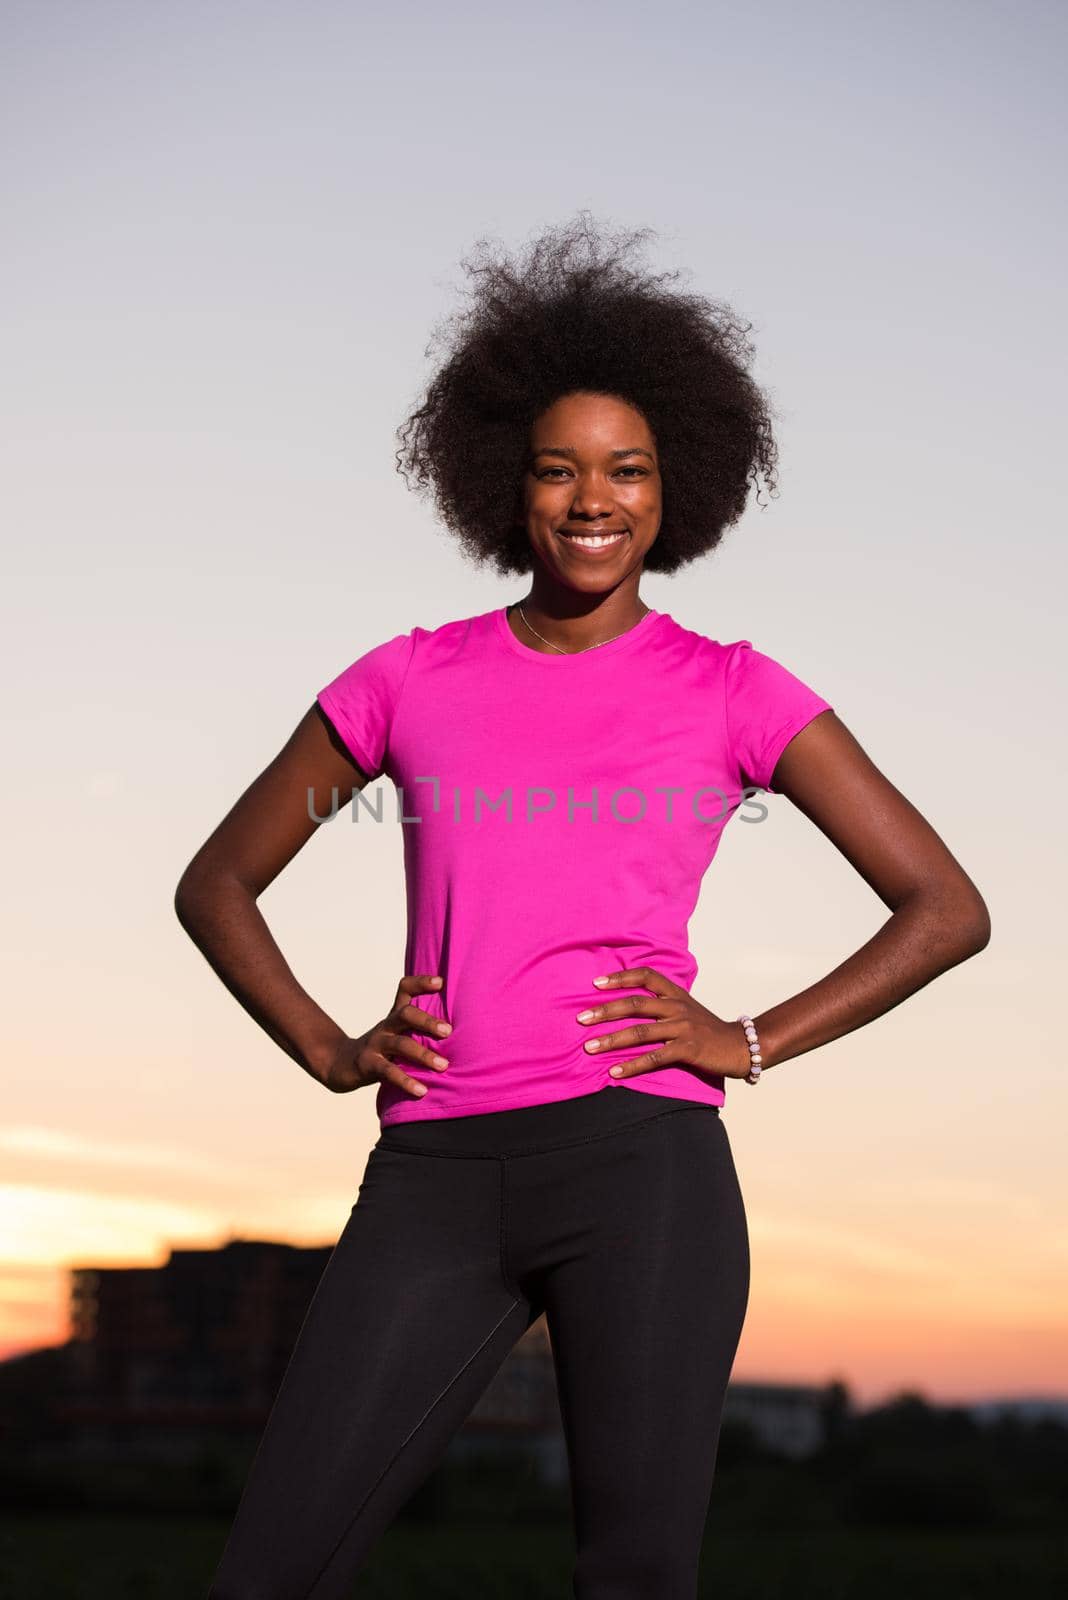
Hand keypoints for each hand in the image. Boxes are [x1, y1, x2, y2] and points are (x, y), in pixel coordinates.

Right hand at [318, 973, 451, 1096]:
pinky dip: (406, 1081)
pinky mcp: (368, 1065)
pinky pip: (389, 1072)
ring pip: (400, 1044)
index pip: (405, 990)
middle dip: (427, 1021)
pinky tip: (422, 1091)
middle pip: (405, 1014)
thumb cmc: (380, 1049)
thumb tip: (457, 1032)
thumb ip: (419, 1029)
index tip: (440, 982)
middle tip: (448, 1031)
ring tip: (443, 1066)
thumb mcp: (397, 1033)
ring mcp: (375, 1044)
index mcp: (394, 1016)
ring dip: (423, 1055)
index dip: (421, 983)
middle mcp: (386, 1026)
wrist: (341, 1064)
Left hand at [576, 966, 754, 1081]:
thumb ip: (662, 1003)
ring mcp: (683, 1028)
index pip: (645, 976)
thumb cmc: (707, 1029)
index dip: (620, 977)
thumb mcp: (686, 1008)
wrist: (740, 1046)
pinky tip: (614, 1073)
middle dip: (605, 1010)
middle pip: (635, 1003)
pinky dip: (632, 1066)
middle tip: (580, 1018)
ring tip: (589, 1047)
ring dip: (611, 1040)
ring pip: (640, 1031)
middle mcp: (677, 1007)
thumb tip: (628, 1004)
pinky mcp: (688, 1050)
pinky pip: (654, 1057)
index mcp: (676, 994)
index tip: (595, 983)